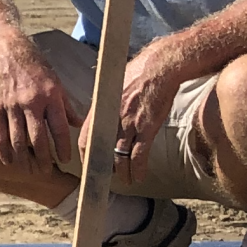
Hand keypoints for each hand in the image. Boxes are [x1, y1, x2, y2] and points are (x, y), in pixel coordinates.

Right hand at [0, 45, 77, 174]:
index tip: (65, 159)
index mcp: (50, 95)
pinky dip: (3, 150)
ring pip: (17, 140)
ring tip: (29, 169)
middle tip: (45, 171)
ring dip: (23, 159)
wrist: (4, 50)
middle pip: (38, 138)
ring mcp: (11, 105)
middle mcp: (31, 102)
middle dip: (43, 159)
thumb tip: (78, 123)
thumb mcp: (55, 81)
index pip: (59, 127)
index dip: (62, 147)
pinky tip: (8, 161)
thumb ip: (66, 105)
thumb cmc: (34, 66)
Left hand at [89, 44, 183, 185]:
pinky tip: (138, 177)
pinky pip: (139, 155)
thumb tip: (105, 110)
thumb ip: (108, 102)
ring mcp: (129, 124)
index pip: (86, 137)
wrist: (160, 66)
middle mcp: (111, 119)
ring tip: (124, 180)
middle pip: (100, 151)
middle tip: (105, 176)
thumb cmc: (140, 72)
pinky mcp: (147, 128)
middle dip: (102, 167)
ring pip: (119, 157)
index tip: (89, 163)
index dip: (86, 154)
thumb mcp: (115, 85)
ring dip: (122, 172)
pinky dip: (137, 169)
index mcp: (101, 108)